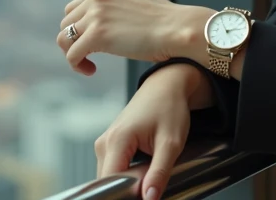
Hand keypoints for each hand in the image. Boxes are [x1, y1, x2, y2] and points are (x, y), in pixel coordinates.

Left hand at [57, 0, 214, 74]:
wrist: (180, 29)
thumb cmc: (167, 24)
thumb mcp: (138, 6)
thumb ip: (118, 10)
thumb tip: (108, 28)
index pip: (76, 6)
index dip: (80, 27)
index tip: (92, 42)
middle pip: (67, 22)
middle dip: (74, 40)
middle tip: (90, 55)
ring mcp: (96, 14)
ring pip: (64, 38)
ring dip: (73, 53)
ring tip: (88, 63)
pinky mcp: (97, 35)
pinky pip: (72, 55)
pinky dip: (78, 65)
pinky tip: (91, 70)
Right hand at [96, 63, 199, 199]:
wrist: (167, 86)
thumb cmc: (170, 108)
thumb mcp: (171, 142)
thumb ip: (160, 172)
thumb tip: (149, 198)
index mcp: (117, 140)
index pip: (110, 182)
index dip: (126, 194)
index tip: (144, 195)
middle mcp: (104, 142)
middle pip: (107, 182)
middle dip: (127, 189)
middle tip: (150, 185)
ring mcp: (105, 143)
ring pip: (110, 176)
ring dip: (127, 182)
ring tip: (148, 175)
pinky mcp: (110, 144)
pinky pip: (113, 168)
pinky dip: (127, 174)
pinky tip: (143, 171)